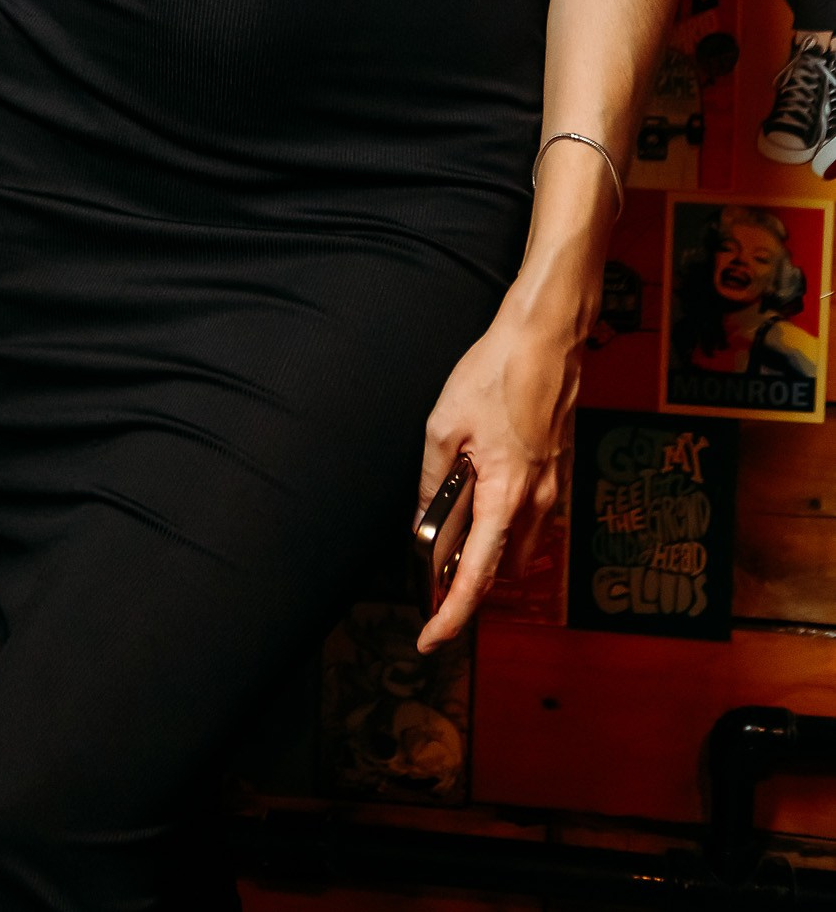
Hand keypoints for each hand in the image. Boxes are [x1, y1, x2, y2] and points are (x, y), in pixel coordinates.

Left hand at [414, 295, 582, 652]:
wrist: (546, 339)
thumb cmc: (496, 375)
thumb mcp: (445, 426)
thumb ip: (434, 481)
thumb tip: (424, 520)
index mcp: (506, 496)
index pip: (477, 576)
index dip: (451, 615)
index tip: (429, 639)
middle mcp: (536, 503)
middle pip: (499, 569)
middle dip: (465, 586)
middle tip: (429, 587)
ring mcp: (551, 488)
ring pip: (515, 545)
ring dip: (483, 555)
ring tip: (444, 545)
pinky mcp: (554, 471)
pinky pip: (526, 518)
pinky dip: (499, 526)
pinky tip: (475, 504)